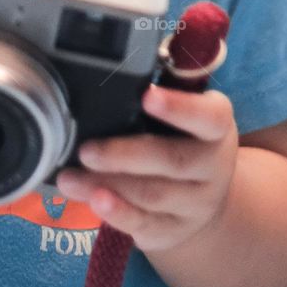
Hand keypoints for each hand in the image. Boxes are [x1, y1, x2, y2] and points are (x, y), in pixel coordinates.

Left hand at [54, 84, 238, 251]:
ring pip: (152, 196)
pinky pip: (146, 225)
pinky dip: (117, 214)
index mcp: (216, 127)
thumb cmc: (182, 137)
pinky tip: (93, 201)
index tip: (146, 95)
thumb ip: (161, 89)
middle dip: (125, 156)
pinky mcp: (176, 231)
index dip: (179, 107)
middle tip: (86, 150)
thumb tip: (121, 55)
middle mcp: (213, 167)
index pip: (209, 116)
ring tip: (70, 177)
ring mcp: (197, 204)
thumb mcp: (184, 112)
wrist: (205, 195)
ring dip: (106, 186)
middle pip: (173, 161)